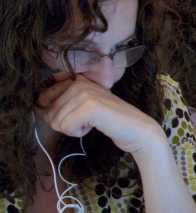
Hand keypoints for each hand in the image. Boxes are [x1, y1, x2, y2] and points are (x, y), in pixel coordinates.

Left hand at [38, 77, 166, 155]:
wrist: (138, 130)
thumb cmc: (112, 122)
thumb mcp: (85, 107)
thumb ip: (64, 104)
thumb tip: (40, 111)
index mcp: (77, 80)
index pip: (45, 98)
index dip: (57, 114)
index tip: (79, 117)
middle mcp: (79, 82)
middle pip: (50, 112)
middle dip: (66, 124)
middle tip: (89, 122)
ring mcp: (85, 93)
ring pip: (56, 121)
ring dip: (73, 129)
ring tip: (93, 123)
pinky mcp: (89, 106)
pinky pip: (66, 126)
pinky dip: (78, 133)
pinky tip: (94, 127)